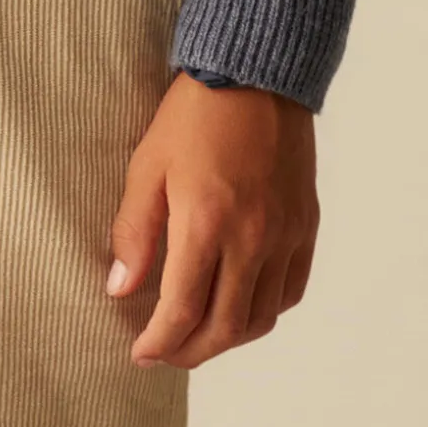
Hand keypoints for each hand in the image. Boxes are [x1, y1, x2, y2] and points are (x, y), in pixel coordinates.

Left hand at [105, 74, 317, 366]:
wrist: (257, 73)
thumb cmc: (194, 113)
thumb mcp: (148, 165)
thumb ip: (134, 232)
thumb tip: (120, 290)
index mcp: (207, 222)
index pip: (183, 311)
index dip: (160, 343)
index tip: (140, 353)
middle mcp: (253, 238)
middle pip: (225, 327)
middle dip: (190, 352)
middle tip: (165, 353)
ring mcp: (285, 234)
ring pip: (261, 317)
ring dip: (227, 339)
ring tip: (199, 336)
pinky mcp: (306, 225)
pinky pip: (290, 290)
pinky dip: (264, 311)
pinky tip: (241, 305)